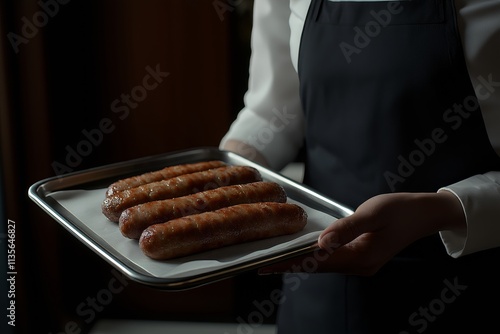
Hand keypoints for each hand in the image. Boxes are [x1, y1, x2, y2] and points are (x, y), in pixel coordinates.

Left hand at [259, 191, 465, 275]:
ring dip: (301, 262)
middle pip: (317, 267)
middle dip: (290, 265)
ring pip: (324, 265)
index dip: (291, 262)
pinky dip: (315, 258)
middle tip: (263, 264)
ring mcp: (362, 264)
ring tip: (276, 260)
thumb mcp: (372, 213)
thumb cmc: (400, 209)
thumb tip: (320, 242)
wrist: (425, 214)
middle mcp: (359, 265)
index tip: (267, 264)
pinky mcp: (363, 257)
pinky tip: (304, 253)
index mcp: (360, 257)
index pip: (316, 262)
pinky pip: (333, 260)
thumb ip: (346, 228)